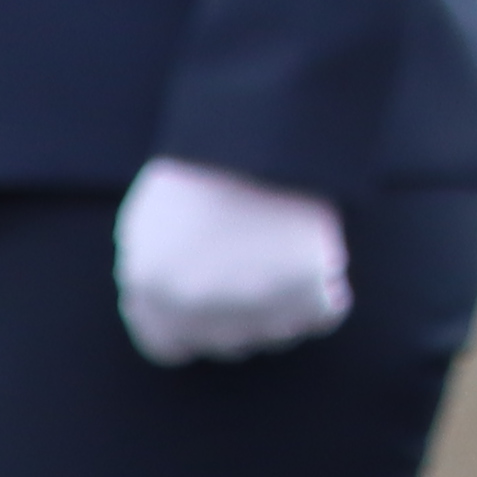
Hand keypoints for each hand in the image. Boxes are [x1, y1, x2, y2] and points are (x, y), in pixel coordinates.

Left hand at [115, 158, 348, 364]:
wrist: (262, 130)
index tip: (215, 306)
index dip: (192, 328)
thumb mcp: (146, 220)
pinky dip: (330, 297)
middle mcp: (196, 310)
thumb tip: (158, 309)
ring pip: (277, 333)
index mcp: (151, 292)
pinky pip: (325, 314)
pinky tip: (324, 270)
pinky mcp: (306, 291)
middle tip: (259, 274)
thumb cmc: (202, 167)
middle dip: (241, 315)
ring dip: (287, 307)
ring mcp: (252, 305)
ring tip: (292, 262)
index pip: (168, 346)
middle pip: (228, 342)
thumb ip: (146, 273)